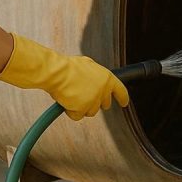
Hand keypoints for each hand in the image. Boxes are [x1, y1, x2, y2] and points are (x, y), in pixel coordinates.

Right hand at [0, 33, 128, 119]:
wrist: (57, 72)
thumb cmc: (68, 67)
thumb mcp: (88, 65)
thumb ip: (96, 75)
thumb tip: (96, 80)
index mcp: (107, 77)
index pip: (121, 90)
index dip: (123, 98)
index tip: (124, 103)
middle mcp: (103, 90)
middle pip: (104, 105)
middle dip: (95, 103)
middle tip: (84, 96)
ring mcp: (94, 101)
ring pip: (91, 111)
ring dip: (81, 106)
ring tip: (71, 94)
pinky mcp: (83, 109)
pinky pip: (77, 116)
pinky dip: (71, 111)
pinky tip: (66, 100)